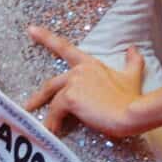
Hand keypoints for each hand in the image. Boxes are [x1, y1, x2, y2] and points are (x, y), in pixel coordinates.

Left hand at [23, 26, 148, 139]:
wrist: (132, 112)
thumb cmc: (131, 97)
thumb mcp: (132, 76)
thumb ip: (132, 61)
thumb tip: (133, 48)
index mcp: (90, 64)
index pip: (65, 48)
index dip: (46, 38)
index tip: (31, 29)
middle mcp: (78, 71)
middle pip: (51, 83)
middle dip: (39, 96)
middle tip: (28, 105)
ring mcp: (73, 84)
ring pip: (53, 100)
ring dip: (49, 116)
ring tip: (48, 129)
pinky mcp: (70, 99)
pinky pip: (55, 112)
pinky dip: (53, 123)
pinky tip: (54, 132)